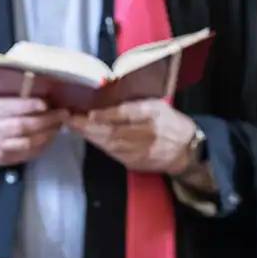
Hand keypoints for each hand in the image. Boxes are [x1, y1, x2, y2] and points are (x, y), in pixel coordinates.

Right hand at [0, 96, 69, 167]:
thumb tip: (29, 83)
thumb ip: (1, 94)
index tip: (46, 102)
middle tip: (63, 113)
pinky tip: (50, 137)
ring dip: (47, 134)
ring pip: (27, 142)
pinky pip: (27, 154)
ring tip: (59, 125)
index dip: (30, 106)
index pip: (10, 108)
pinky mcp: (3, 159)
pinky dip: (42, 146)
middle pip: (23, 126)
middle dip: (46, 120)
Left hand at [73, 100, 199, 175]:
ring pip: (110, 144)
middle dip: (88, 126)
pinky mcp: (136, 162)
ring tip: (74, 126)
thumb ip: (134, 102)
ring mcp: (142, 150)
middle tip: (70, 118)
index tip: (88, 112)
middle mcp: (148, 132)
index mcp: (154, 112)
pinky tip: (89, 137)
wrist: (186, 149)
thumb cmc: (169, 121)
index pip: (126, 113)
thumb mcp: (157, 104)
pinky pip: (113, 153)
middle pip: (113, 131)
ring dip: (89, 136)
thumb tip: (104, 96)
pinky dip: (99, 144)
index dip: (105, 115)